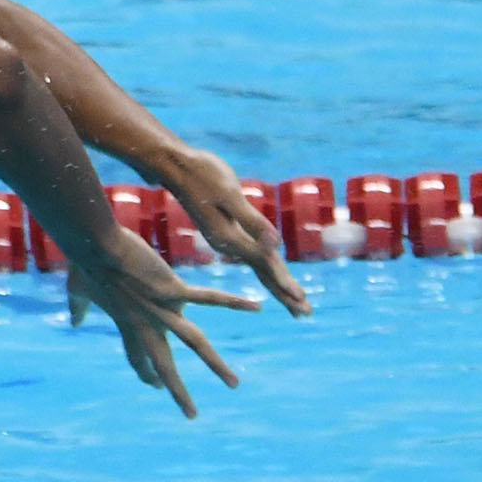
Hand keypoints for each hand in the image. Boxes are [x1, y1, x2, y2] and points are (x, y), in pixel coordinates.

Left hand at [64, 229, 256, 418]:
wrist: (95, 245)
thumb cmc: (84, 262)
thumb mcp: (77, 291)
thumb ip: (77, 308)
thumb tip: (72, 320)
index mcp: (127, 325)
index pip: (137, 357)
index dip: (145, 373)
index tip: (154, 385)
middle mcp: (147, 325)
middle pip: (164, 365)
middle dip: (176, 391)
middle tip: (191, 414)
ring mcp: (162, 310)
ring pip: (195, 344)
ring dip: (215, 365)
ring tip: (234, 384)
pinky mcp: (174, 290)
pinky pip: (209, 298)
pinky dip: (233, 302)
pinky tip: (257, 307)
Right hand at [154, 145, 307, 317]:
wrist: (175, 167)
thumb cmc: (202, 174)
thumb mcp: (229, 195)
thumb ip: (252, 220)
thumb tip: (276, 244)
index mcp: (230, 238)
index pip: (266, 264)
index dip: (285, 283)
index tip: (301, 301)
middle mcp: (227, 244)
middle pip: (263, 273)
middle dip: (285, 294)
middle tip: (306, 314)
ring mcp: (226, 240)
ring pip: (259, 267)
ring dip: (278, 285)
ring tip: (294, 301)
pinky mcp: (226, 232)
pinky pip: (252, 256)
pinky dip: (267, 268)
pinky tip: (271, 272)